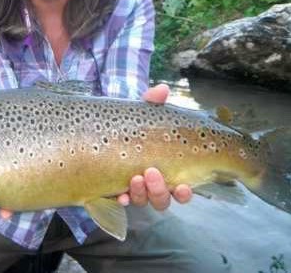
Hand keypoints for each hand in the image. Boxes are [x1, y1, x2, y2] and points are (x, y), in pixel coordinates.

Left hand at [116, 84, 192, 210]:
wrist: (105, 126)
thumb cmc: (134, 124)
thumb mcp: (143, 113)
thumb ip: (153, 103)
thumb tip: (162, 89)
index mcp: (167, 170)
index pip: (181, 190)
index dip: (184, 193)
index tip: (183, 185)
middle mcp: (152, 185)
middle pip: (162, 199)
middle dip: (159, 190)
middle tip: (151, 172)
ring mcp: (133, 189)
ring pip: (142, 201)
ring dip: (141, 193)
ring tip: (136, 178)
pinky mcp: (115, 190)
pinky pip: (119, 201)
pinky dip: (121, 199)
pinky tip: (119, 195)